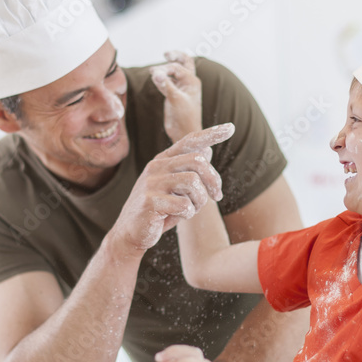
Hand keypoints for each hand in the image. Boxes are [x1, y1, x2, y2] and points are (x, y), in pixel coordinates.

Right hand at [110, 124, 234, 253]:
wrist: (130, 233)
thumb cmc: (158, 211)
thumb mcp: (175, 188)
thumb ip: (188, 171)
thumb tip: (207, 150)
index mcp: (163, 160)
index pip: (190, 141)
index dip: (211, 134)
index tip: (230, 128)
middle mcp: (156, 167)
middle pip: (198, 161)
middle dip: (213, 180)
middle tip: (217, 196)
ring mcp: (151, 183)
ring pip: (193, 183)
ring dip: (200, 200)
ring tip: (192, 209)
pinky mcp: (150, 202)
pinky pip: (184, 205)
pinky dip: (188, 213)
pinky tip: (178, 217)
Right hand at [151, 51, 202, 142]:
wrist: (184, 133)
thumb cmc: (185, 118)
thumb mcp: (175, 100)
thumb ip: (165, 85)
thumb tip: (155, 73)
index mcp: (192, 81)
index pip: (177, 68)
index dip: (164, 68)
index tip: (152, 73)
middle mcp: (188, 83)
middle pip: (184, 63)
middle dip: (175, 57)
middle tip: (165, 54)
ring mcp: (181, 88)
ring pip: (174, 72)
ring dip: (165, 69)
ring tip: (152, 71)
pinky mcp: (174, 94)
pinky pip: (167, 82)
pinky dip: (161, 79)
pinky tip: (154, 79)